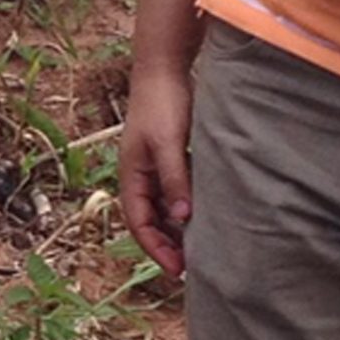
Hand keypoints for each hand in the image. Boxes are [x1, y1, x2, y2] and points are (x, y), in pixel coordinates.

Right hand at [120, 66, 197, 278]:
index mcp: (131, 176)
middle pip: (151, 221)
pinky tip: (208, 216)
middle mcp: (141, 176)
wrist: (165, 68)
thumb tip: (182, 217)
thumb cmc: (162, 103)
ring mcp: (156, 167)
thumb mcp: (168, 144)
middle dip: (168, 246)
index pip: (139, 224)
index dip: (156, 249)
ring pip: (165, 209)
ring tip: (202, 249)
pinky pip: (178, 192)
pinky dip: (189, 208)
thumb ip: (174, 179)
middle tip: (192, 269)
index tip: (177, 271)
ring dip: (179, 230)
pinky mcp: (173, 157)